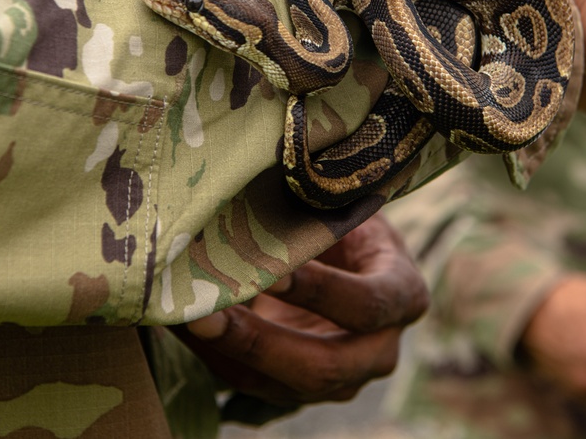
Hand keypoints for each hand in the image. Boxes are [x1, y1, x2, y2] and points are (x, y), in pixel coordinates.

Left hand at [173, 215, 428, 406]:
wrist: (350, 260)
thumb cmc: (349, 223)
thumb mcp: (348, 210)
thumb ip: (321, 210)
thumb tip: (263, 194)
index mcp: (404, 297)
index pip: (367, 305)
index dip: (321, 293)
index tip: (271, 273)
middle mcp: (380, 350)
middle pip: (325, 365)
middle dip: (260, 343)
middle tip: (205, 314)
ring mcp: (342, 380)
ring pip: (283, 385)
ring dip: (228, 353)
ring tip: (181, 319)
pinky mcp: (300, 391)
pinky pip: (253, 384)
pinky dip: (215, 357)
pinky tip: (182, 326)